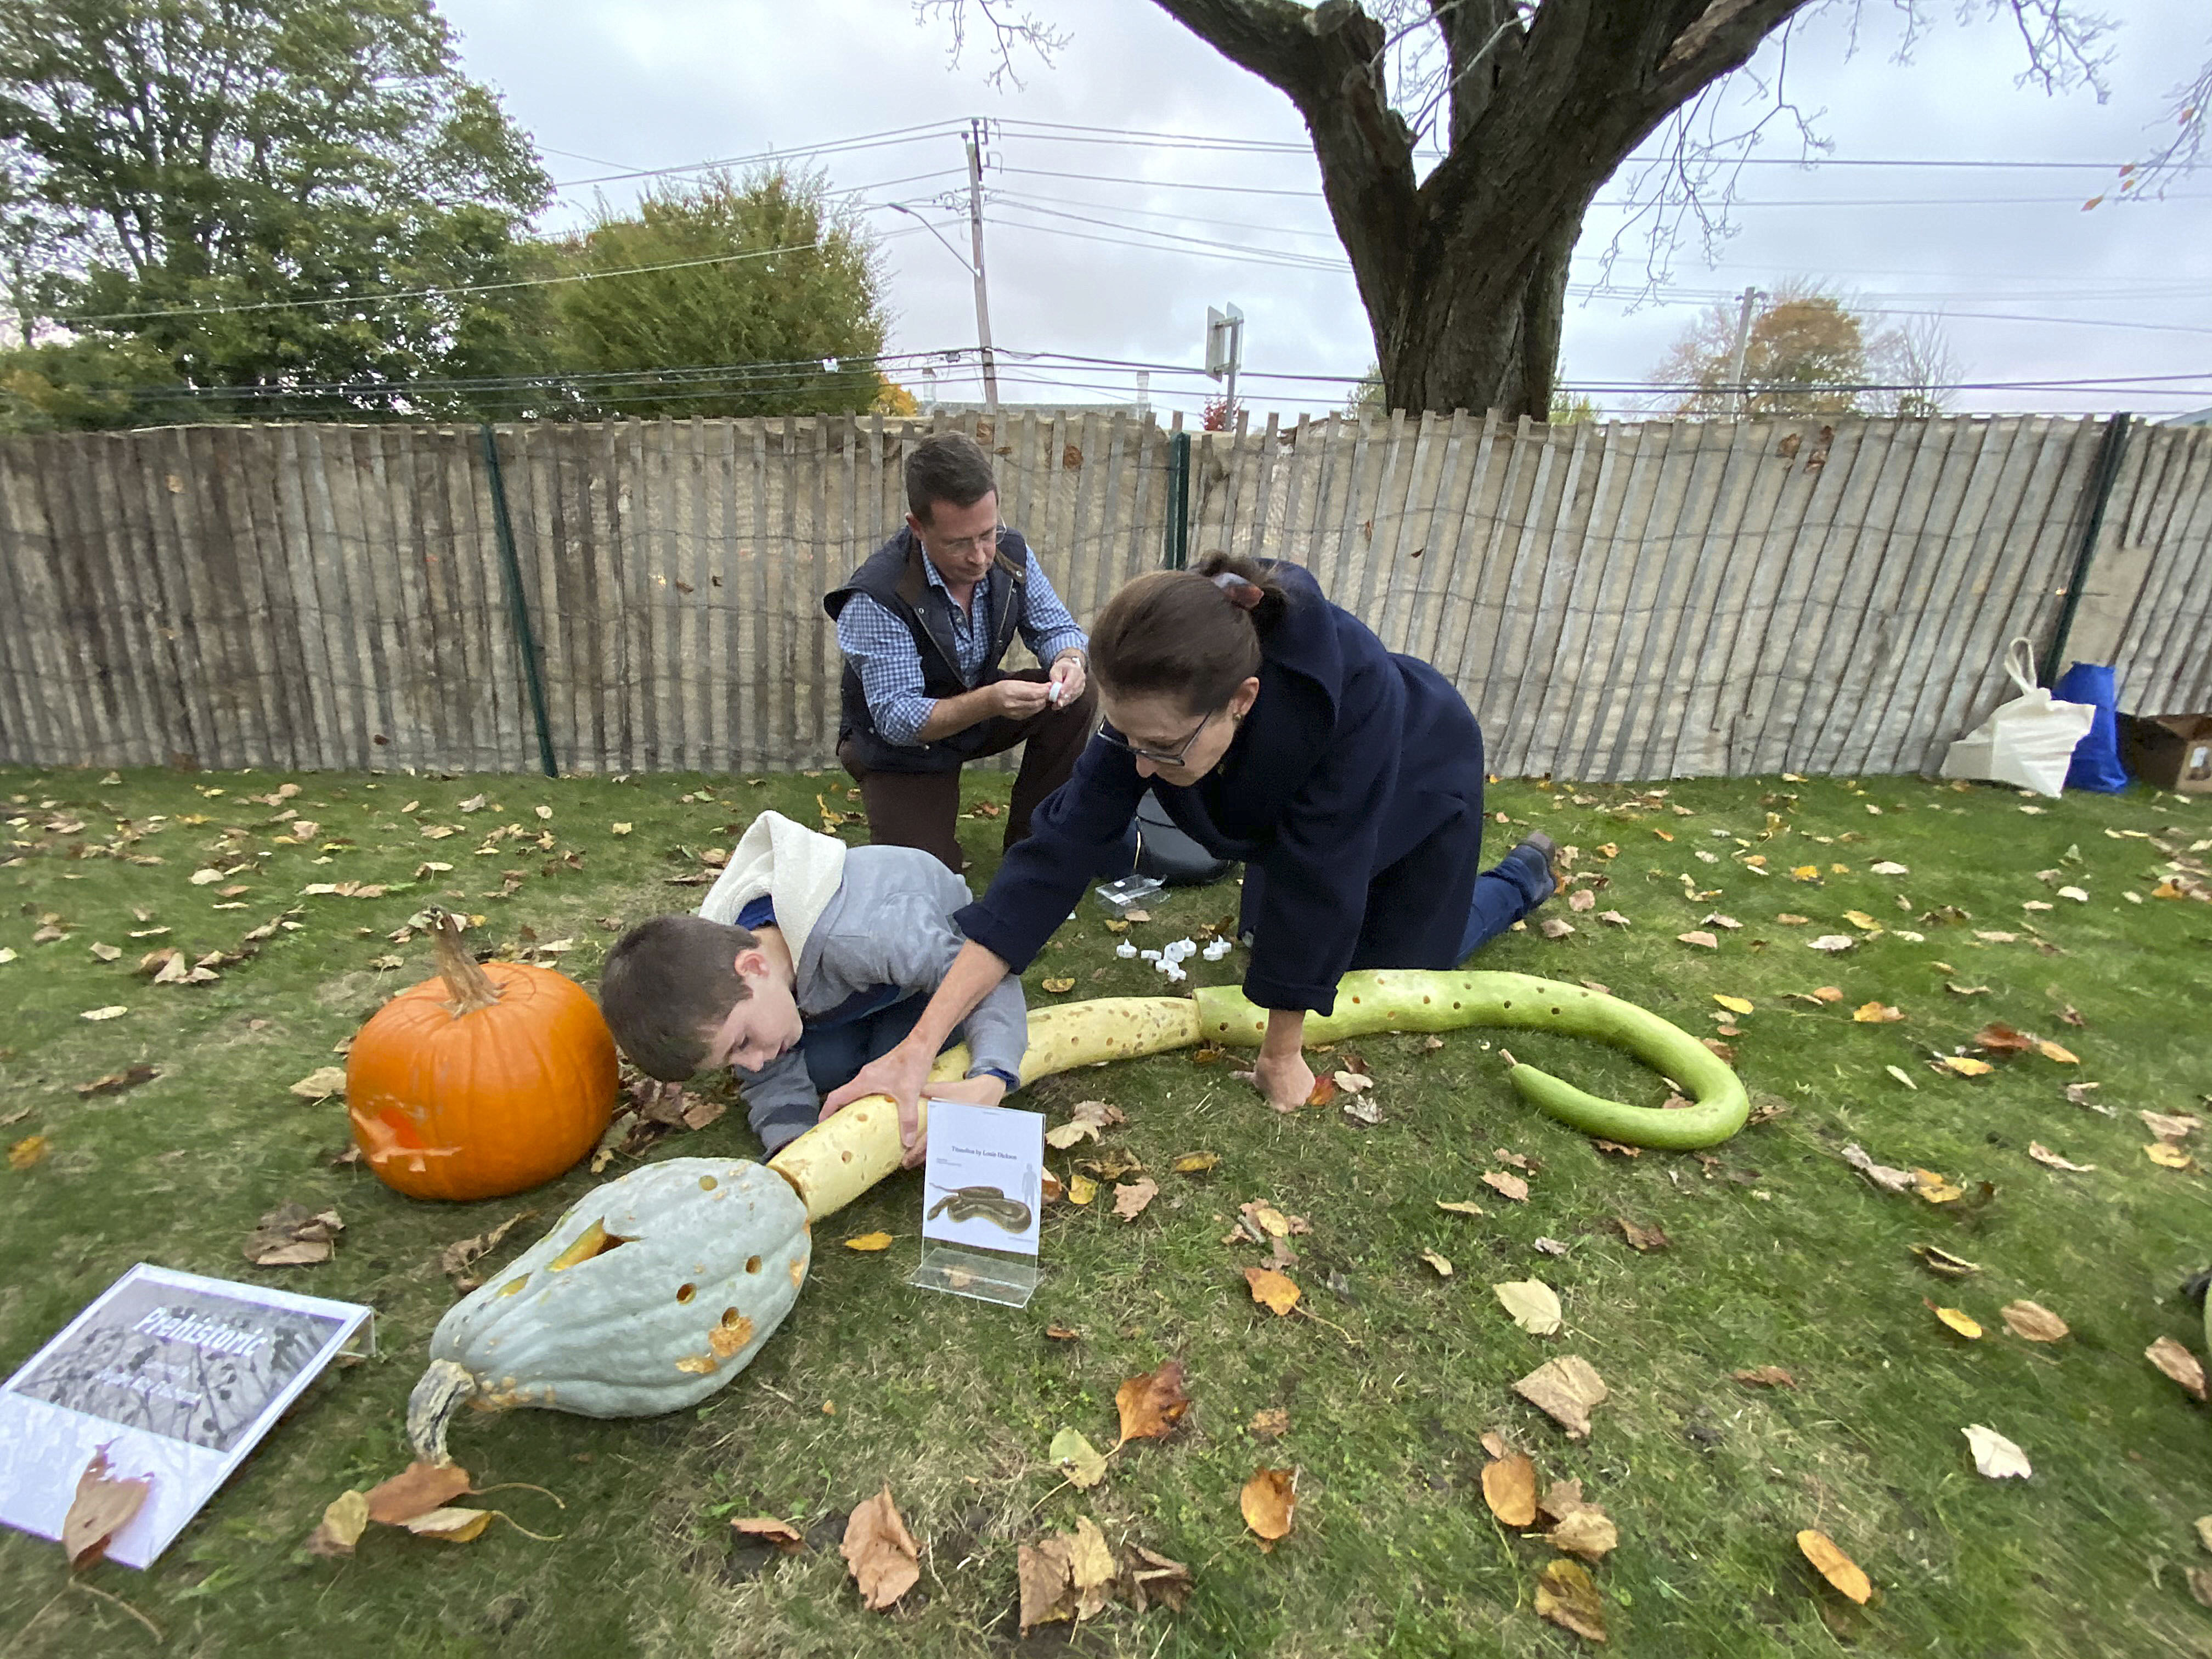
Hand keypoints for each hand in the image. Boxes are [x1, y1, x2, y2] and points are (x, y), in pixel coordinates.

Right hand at [821, 1041, 935, 1166]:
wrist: (921, 1045)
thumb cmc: (911, 1063)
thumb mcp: (909, 1094)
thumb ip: (907, 1119)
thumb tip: (907, 1141)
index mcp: (864, 1081)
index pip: (836, 1097)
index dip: (826, 1110)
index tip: (821, 1123)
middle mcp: (865, 1077)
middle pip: (844, 1096)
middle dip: (839, 1112)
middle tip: (839, 1129)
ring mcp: (873, 1074)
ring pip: (857, 1093)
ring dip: (853, 1107)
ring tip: (856, 1125)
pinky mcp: (883, 1073)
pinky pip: (868, 1090)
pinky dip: (867, 1101)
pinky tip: (877, 1112)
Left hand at [909, 1076, 1007, 1163]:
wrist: (988, 1091)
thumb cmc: (965, 1091)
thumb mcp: (943, 1088)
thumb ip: (925, 1090)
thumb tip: (909, 1092)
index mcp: (944, 1123)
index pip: (926, 1143)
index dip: (915, 1153)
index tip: (906, 1160)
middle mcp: (952, 1133)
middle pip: (933, 1152)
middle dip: (920, 1160)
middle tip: (908, 1165)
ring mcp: (959, 1136)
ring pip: (943, 1152)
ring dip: (930, 1158)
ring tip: (919, 1163)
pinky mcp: (965, 1136)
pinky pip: (951, 1147)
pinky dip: (943, 1152)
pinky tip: (937, 1155)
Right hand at [988, 677, 1051, 719]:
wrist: (991, 701)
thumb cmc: (1002, 689)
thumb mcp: (1015, 682)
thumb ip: (1031, 685)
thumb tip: (1045, 686)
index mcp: (1012, 692)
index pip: (1032, 693)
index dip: (1043, 691)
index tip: (1050, 687)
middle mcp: (1013, 704)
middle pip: (1035, 702)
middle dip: (1045, 697)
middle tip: (1050, 692)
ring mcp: (1016, 712)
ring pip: (1035, 709)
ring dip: (1042, 703)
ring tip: (1044, 697)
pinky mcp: (1018, 717)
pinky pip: (1031, 713)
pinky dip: (1037, 707)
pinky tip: (1037, 703)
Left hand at [1047, 653, 1086, 706]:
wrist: (1069, 667)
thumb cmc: (1061, 668)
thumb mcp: (1056, 669)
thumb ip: (1056, 677)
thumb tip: (1055, 687)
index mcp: (1076, 670)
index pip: (1071, 681)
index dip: (1065, 688)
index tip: (1060, 693)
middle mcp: (1081, 678)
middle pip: (1074, 689)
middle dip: (1065, 697)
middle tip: (1058, 702)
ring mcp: (1081, 685)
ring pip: (1074, 695)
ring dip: (1065, 701)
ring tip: (1056, 704)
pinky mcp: (1080, 691)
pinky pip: (1073, 698)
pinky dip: (1065, 702)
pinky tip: (1058, 705)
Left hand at [1251, 1047, 1315, 1112]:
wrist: (1281, 1054)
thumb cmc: (1266, 1068)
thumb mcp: (1257, 1080)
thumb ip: (1259, 1087)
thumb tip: (1252, 1082)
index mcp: (1280, 1106)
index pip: (1280, 1108)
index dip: (1277, 1099)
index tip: (1274, 1092)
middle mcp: (1294, 1104)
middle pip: (1292, 1103)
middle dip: (1288, 1096)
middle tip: (1283, 1084)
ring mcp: (1305, 1094)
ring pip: (1301, 1094)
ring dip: (1297, 1089)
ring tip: (1290, 1077)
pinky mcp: (1311, 1084)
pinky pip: (1307, 1085)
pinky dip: (1303, 1081)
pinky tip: (1296, 1072)